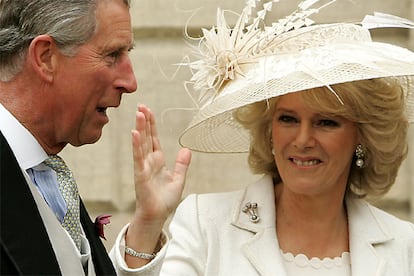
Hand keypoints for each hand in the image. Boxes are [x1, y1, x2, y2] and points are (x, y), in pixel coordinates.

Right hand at [132, 104, 190, 222]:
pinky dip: (136, 145)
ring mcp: (143, 166)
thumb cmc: (164, 200)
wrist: (157, 215)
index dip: (151, 125)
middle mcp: (149, 161)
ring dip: (140, 128)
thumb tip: (186, 149)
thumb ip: (182, 164)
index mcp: (158, 161)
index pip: (153, 139)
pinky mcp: (140, 175)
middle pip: (146, 137)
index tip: (148, 111)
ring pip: (141, 143)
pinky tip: (135, 133)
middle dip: (144, 121)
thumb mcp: (178, 179)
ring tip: (139, 113)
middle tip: (141, 106)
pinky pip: (138, 157)